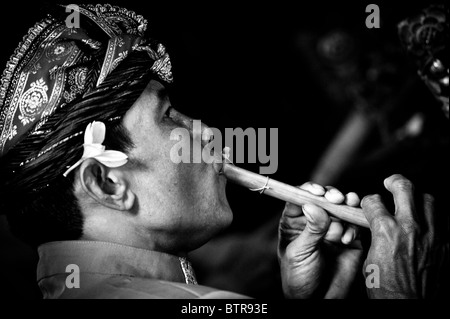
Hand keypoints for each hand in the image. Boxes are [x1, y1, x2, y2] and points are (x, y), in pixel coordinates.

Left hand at [278, 183, 363, 298]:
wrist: (318, 300)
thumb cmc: (299, 278)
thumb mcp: (300, 252)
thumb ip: (310, 230)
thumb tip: (313, 205)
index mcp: (295, 221)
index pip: (300, 197)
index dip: (309, 190)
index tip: (317, 192)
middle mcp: (314, 221)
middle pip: (324, 198)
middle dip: (331, 195)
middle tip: (336, 199)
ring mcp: (333, 229)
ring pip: (341, 208)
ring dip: (344, 208)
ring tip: (345, 211)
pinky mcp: (350, 239)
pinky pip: (354, 225)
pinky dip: (353, 228)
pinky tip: (346, 240)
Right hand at [362, 174, 448, 298]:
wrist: (409, 304)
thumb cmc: (386, 287)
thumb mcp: (369, 258)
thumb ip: (374, 236)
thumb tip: (375, 225)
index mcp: (386, 231)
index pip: (374, 201)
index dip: (368, 201)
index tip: (370, 204)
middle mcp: (410, 227)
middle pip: (405, 188)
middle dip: (394, 181)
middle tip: (390, 182)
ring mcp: (431, 234)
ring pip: (428, 199)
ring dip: (417, 197)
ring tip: (412, 200)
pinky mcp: (445, 243)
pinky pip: (443, 217)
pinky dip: (433, 214)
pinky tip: (426, 217)